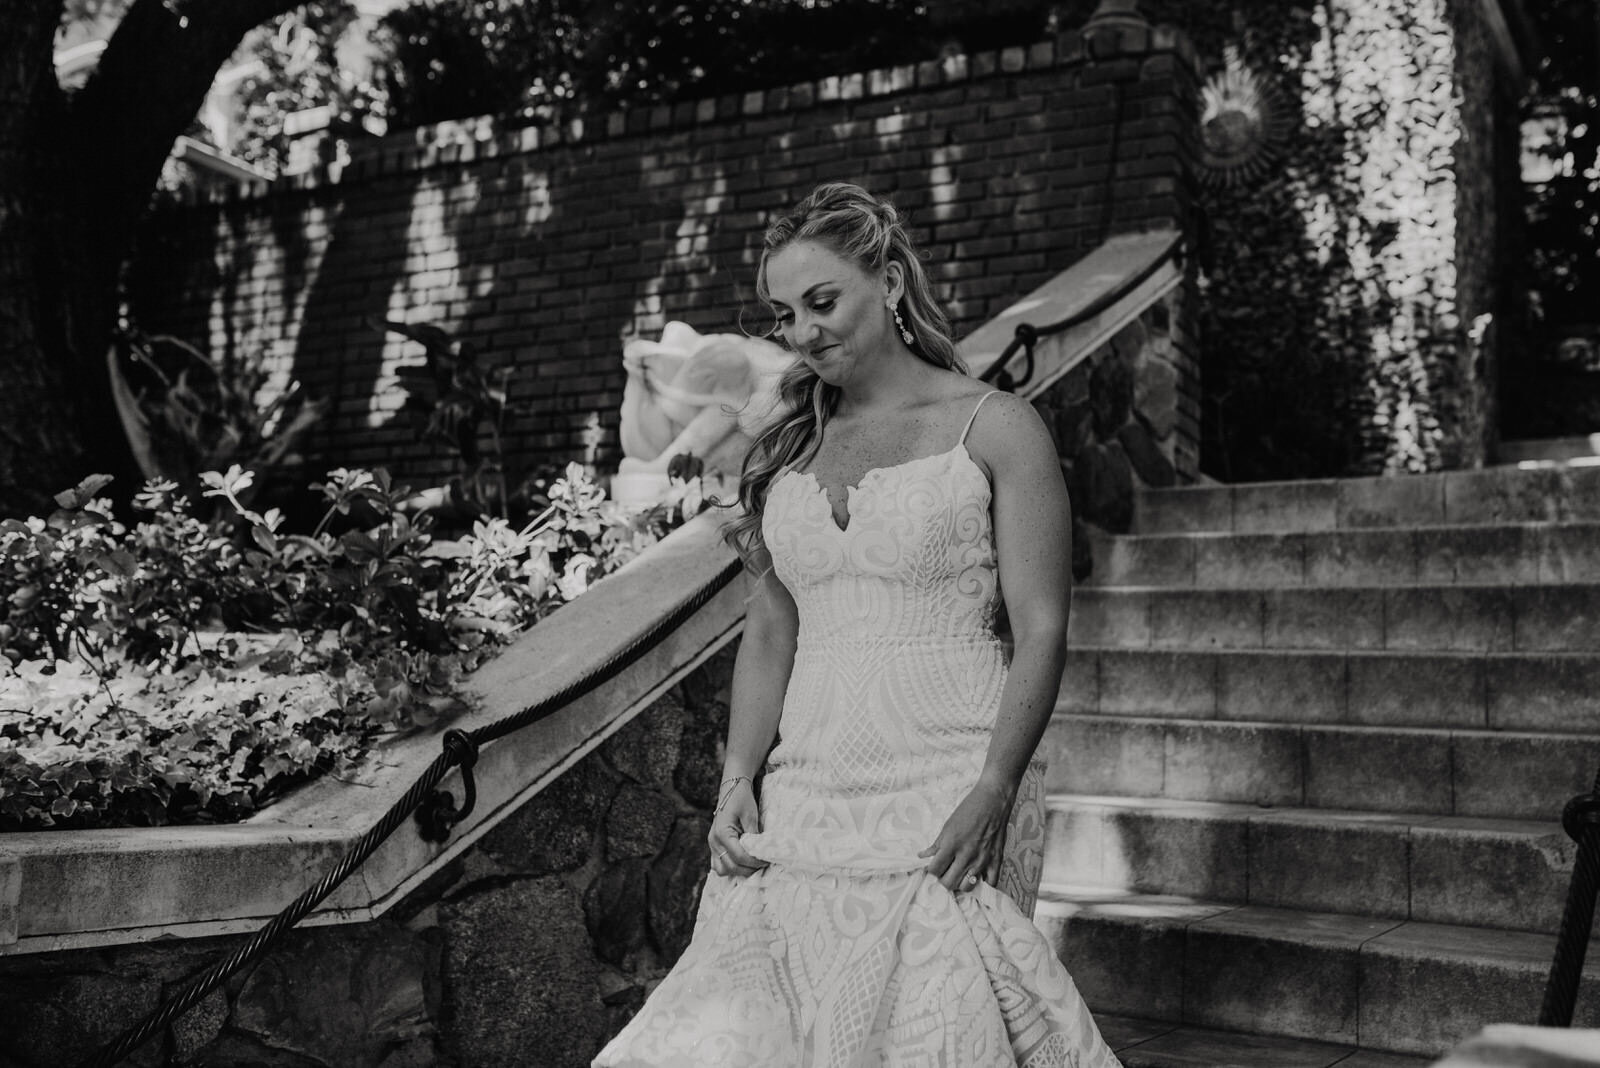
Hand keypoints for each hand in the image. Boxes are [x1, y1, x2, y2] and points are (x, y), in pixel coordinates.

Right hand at [709, 776, 767, 877]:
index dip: (755, 862)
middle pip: (732, 866)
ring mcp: (712, 845)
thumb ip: (754, 835)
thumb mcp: (750, 815)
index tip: (767, 860)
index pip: (739, 856)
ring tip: (752, 864)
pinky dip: (730, 868)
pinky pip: (718, 865)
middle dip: (749, 869)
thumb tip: (761, 853)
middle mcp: (714, 841)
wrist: (731, 788)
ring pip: (723, 869)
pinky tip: (742, 863)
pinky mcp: (714, 846)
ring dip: (738, 871)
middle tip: (763, 864)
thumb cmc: (742, 799)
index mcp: (722, 833)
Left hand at [918, 778, 1013, 892]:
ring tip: (959, 874)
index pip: (935, 870)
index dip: (931, 871)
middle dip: (943, 880)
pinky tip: (977, 878)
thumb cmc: (969, 809)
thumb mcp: (948, 825)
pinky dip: (982, 883)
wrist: (993, 800)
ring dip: (960, 883)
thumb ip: (937, 844)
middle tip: (944, 872)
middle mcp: (967, 855)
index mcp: (952, 845)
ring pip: (967, 887)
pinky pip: (990, 883)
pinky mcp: (996, 860)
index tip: (933, 868)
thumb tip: (923, 856)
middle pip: (949, 883)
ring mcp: (983, 860)